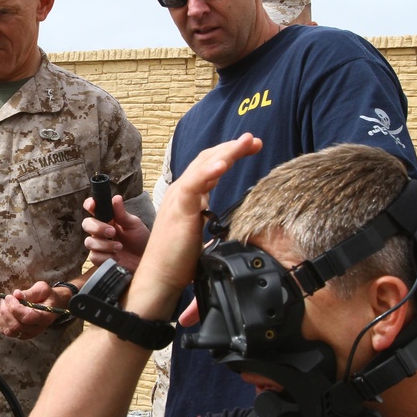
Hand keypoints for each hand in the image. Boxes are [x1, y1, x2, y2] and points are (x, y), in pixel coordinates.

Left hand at [0, 281, 59, 340]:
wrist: (50, 306)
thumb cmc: (46, 296)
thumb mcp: (42, 289)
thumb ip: (30, 292)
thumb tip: (16, 294)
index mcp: (45, 317)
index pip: (27, 317)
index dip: (15, 307)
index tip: (9, 297)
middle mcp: (37, 329)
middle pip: (16, 326)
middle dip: (6, 311)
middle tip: (4, 299)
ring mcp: (28, 334)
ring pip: (9, 331)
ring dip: (1, 317)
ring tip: (1, 304)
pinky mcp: (20, 334)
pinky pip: (6, 332)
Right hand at [82, 194, 149, 271]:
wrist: (147, 259)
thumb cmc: (141, 239)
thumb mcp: (134, 225)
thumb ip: (122, 213)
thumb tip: (116, 198)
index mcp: (108, 218)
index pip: (93, 208)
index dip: (89, 205)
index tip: (92, 205)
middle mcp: (100, 231)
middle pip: (86, 224)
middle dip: (98, 228)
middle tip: (112, 232)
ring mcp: (99, 245)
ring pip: (89, 242)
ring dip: (104, 244)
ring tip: (120, 247)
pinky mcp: (100, 259)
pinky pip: (94, 257)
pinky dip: (106, 257)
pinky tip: (117, 257)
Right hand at [127, 134, 262, 317]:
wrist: (160, 276)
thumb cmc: (178, 260)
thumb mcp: (199, 232)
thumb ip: (208, 217)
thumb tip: (224, 216)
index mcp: (188, 196)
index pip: (209, 166)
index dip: (229, 154)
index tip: (252, 149)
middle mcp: (181, 191)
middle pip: (208, 159)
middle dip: (233, 147)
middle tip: (255, 140)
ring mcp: (179, 198)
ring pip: (204, 165)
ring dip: (227, 151)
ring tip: (247, 142)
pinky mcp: (179, 209)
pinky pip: (195, 184)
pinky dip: (210, 171)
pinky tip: (225, 163)